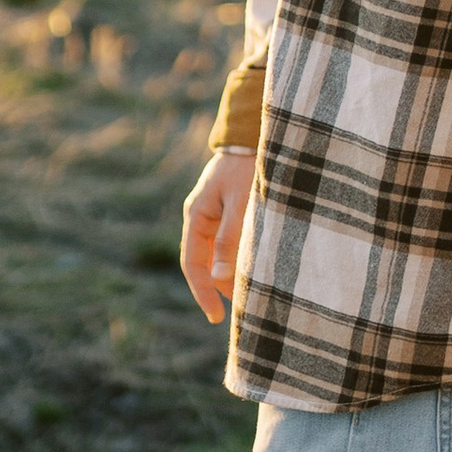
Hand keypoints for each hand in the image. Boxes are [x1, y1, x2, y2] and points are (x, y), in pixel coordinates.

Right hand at [179, 146, 255, 327]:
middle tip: (244, 308)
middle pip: (205, 263)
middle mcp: (201, 217)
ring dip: (232, 273)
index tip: (215, 318)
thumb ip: (230, 241)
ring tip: (256, 291)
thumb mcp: (241, 205)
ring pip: (218, 254)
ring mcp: (214, 213)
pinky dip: (240, 257)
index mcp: (197, 216)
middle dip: (220, 288)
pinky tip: (258, 266)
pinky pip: (229, 242)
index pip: (193, 265)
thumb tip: (219, 279)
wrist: (255, 133)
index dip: (203, 293)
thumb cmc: (248, 167)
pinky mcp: (229, 209)